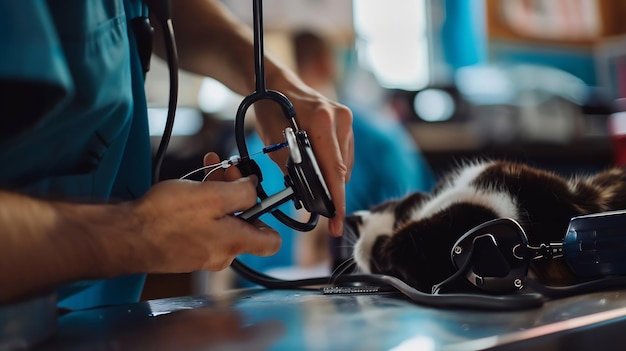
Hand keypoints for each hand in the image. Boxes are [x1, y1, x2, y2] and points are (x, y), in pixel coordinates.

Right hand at [127, 153, 280, 272]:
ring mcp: (203, 253)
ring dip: (218, 193)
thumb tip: (254, 188)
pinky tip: (191, 187)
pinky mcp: (186, 250)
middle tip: (226, 169)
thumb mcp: (212, 196)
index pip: (271, 241)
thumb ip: (242, 193)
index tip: (259, 195)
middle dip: (238, 192)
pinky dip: (202, 206)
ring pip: (222, 220)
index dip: (271, 215)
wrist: (125, 237)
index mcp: (235, 243)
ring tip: (207, 169)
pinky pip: (204, 226)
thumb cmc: (165, 218)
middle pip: (244, 222)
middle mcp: (222, 254)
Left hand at [253, 74, 353, 236]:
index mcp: (322, 120)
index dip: (336, 200)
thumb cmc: (271, 110)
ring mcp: (346, 120)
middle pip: (342, 170)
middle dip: (332, 192)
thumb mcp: (273, 141)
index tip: (337, 223)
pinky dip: (333, 167)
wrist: (277, 83)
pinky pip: (345, 156)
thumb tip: (307, 196)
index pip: (334, 170)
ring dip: (331, 178)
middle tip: (320, 211)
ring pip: (345, 165)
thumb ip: (292, 168)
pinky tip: (317, 166)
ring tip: (311, 179)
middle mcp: (340, 118)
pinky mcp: (347, 123)